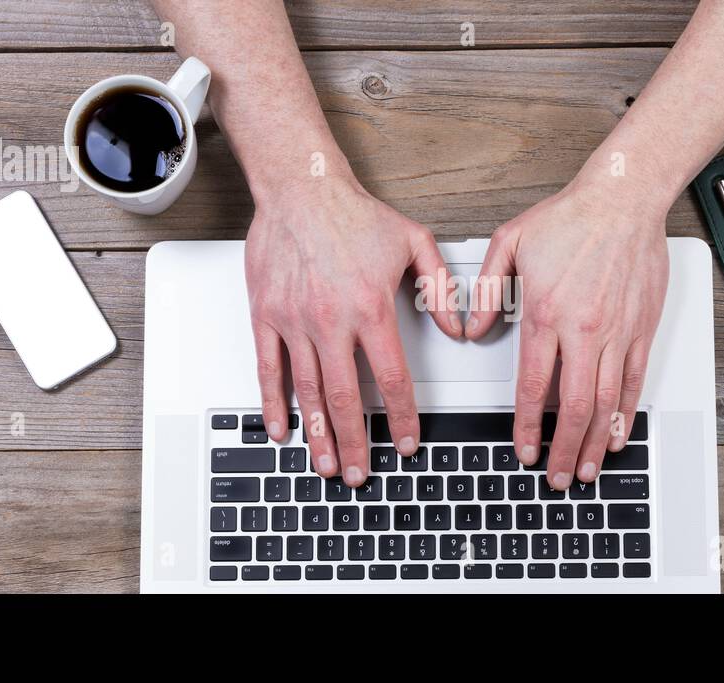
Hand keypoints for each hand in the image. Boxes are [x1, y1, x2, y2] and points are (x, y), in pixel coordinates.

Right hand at [246, 176, 461, 485]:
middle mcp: (331, 320)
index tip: (407, 442)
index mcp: (371, 308)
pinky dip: (274, 404)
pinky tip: (282, 430)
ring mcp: (294, 321)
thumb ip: (441, 288)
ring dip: (318, 434)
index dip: (403, 417)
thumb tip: (457, 326)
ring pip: (308, 392)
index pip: (392, 378)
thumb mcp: (414, 242)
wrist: (300, 187)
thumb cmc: (353, 214)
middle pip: (346, 398)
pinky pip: (268, 369)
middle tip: (359, 474)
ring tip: (325, 465)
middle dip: (355, 444)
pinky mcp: (266, 316)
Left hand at [467, 180, 668, 489]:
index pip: (532, 386)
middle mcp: (583, 329)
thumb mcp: (508, 243)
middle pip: (572, 407)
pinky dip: (625, 414)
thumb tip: (470, 328)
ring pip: (605, 403)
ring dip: (594, 443)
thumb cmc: (570, 217)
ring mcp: (617, 332)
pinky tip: (617, 435)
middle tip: (557, 477)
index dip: (526, 426)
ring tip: (587, 470)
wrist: (624, 198)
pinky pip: (634, 382)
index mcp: (544, 312)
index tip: (524, 450)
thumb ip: (484, 289)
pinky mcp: (641, 329)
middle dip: (563, 450)